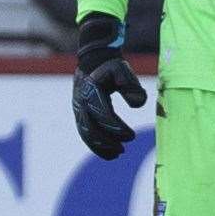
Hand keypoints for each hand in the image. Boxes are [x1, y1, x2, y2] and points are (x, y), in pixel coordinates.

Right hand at [72, 13, 147, 159]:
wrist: (94, 62)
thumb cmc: (112, 68)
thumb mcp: (124, 71)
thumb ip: (132, 86)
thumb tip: (136, 104)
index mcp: (91, 91)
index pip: (102, 115)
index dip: (116, 128)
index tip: (131, 136)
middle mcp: (81, 102)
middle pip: (91, 128)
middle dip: (106, 142)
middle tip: (124, 149)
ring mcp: (78, 109)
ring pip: (86, 133)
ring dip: (100, 147)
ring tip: (118, 154)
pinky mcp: (79, 114)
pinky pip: (85, 133)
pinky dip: (95, 145)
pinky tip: (109, 153)